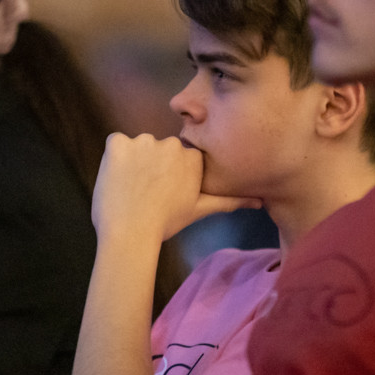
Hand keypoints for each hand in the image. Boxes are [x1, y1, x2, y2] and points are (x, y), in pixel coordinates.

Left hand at [92, 133, 259, 241]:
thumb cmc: (166, 223)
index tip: (162, 192)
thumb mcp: (199, 209)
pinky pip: (115, 144)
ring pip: (137, 147)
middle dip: (152, 166)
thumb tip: (260, 201)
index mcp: (192, 157)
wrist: (130, 234)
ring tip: (131, 189)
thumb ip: (228, 200)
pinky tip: (117, 179)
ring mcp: (142, 141)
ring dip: (133, 162)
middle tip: (146, 193)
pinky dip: (114, 159)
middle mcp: (171, 143)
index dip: (168, 175)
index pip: (179, 157)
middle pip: (159, 149)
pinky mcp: (117, 143)